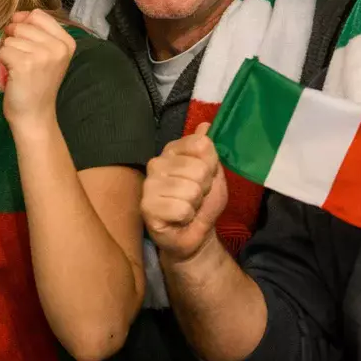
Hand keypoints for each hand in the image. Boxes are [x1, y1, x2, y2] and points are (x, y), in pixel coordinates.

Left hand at [0, 10, 76, 130]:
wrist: (34, 115)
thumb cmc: (37, 84)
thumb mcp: (47, 54)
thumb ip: (36, 31)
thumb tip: (16, 15)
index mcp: (67, 42)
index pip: (38, 14)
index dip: (24, 24)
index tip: (25, 43)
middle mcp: (58, 47)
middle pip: (22, 25)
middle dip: (15, 40)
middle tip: (22, 61)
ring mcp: (43, 55)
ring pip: (10, 38)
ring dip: (9, 53)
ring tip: (19, 69)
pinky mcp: (25, 64)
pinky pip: (3, 50)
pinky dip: (2, 62)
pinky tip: (13, 75)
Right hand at [142, 124, 228, 262]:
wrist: (195, 236)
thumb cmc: (202, 204)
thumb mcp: (214, 175)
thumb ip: (210, 151)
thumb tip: (206, 125)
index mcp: (173, 151)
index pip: (201, 144)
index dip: (210, 165)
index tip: (205, 178)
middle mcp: (157, 163)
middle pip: (198, 169)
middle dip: (204, 189)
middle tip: (195, 197)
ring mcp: (149, 184)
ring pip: (190, 190)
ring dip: (195, 204)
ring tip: (187, 208)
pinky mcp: (146, 206)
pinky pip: (181, 208)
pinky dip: (186, 217)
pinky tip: (179, 218)